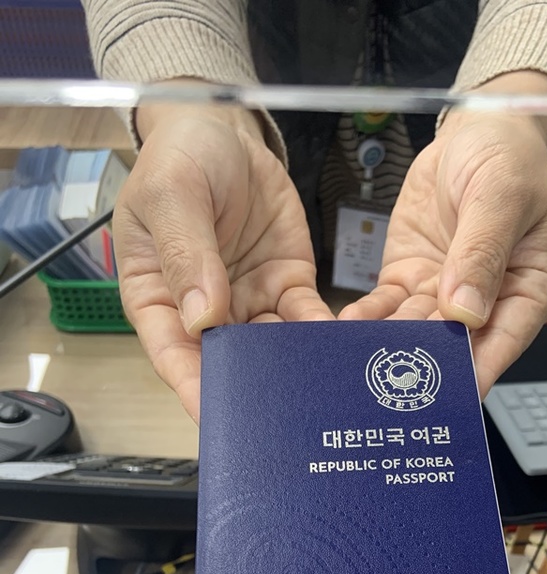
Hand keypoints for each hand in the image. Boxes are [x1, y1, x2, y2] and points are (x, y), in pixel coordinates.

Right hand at [116, 104, 331, 420]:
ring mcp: (248, 301)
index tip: (216, 417)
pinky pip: (305, 318)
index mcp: (158, 295)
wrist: (224, 131)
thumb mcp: (171, 195)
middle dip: (252, 388)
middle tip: (279, 418)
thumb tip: (202, 316)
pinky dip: (321, 334)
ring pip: (271, 348)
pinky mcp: (285, 286)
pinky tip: (338, 347)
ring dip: (293, 369)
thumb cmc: (180, 159)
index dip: (193, 386)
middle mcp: (204, 310)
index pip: (173, 352)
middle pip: (226, 361)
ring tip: (317, 390)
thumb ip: (186, 253)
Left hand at [341, 75, 546, 396]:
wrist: (476, 130)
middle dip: (423, 368)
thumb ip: (482, 252)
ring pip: (415, 333)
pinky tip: (343, 332)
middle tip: (388, 392)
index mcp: (529, 290)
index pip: (504, 341)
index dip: (477, 371)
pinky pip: (386, 309)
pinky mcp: (411, 283)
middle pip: (455, 346)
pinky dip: (366, 321)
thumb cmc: (508, 159)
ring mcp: (444, 297)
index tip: (448, 397)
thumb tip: (465, 310)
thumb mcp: (501, 196)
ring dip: (387, 349)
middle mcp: (487, 304)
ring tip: (357, 368)